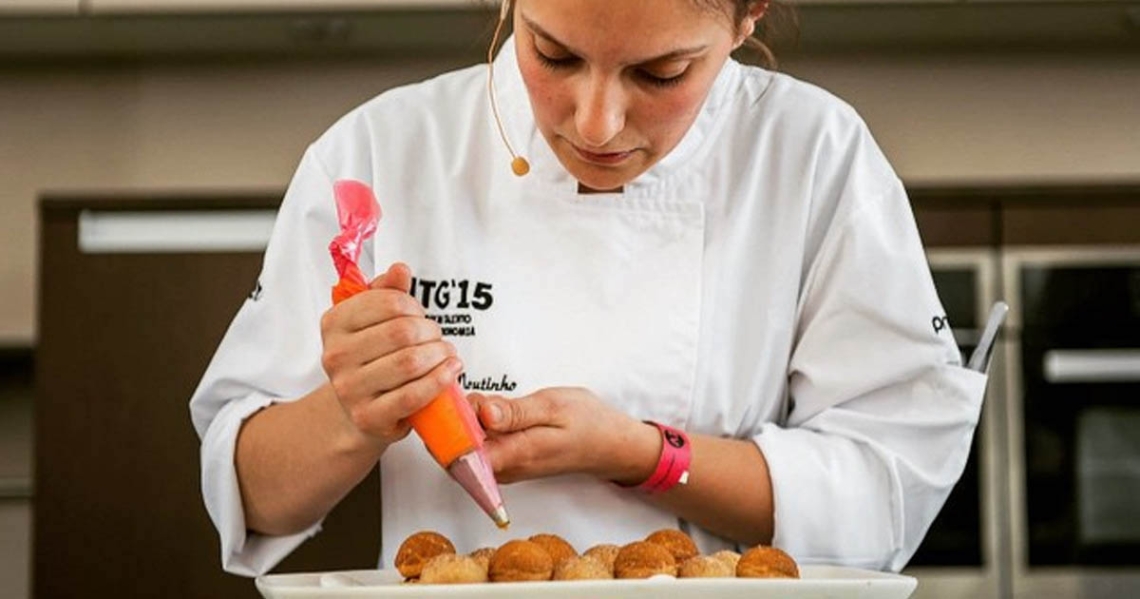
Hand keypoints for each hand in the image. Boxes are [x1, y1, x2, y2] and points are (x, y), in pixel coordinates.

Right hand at [320, 262, 462, 448]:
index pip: (388, 302)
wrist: (358, 409)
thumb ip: (386, 292)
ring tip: (446, 354)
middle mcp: (336, 355)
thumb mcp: (373, 321)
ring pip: (409, 362)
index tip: (420, 315)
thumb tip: (399, 269)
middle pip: (402, 332)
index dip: (415, 307)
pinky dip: (439, 380)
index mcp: (334, 323)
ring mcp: (350, 388)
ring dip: (439, 355)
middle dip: (431, 332)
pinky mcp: (369, 416)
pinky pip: (412, 395)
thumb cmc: (371, 360)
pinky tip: (450, 372)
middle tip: (438, 338)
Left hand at [471, 387, 660, 485]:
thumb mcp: (553, 406)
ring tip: (492, 400)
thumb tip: (484, 414)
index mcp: (514, 455)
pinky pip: (481, 442)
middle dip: (456, 418)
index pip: (460, 453)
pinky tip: (493, 408)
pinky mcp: (508, 459)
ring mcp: (505, 465)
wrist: (610, 443)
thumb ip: (515, 412)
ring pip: (468, 443)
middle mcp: (505, 467)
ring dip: (468, 419)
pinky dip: (478, 423)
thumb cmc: (587, 424)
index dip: (448, 426)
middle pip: (458, 447)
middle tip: (475, 393)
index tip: (453, 400)